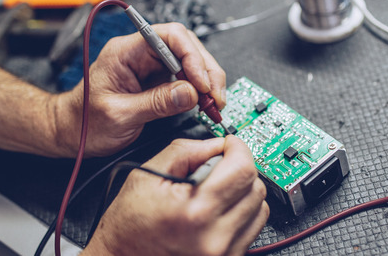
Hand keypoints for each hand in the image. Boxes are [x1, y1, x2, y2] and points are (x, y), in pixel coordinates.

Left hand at [51, 22, 226, 156]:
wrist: (70, 132)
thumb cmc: (84, 122)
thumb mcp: (120, 115)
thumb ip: (156, 103)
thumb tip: (190, 93)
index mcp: (125, 51)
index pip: (168, 36)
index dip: (192, 56)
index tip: (202, 82)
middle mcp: (140, 53)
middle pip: (185, 46)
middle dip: (206, 69)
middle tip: (215, 96)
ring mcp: (150, 66)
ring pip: (190, 61)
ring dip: (207, 80)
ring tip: (214, 103)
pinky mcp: (157, 80)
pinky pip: (185, 78)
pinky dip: (199, 90)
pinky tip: (205, 103)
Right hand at [85, 136, 269, 255]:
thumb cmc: (128, 226)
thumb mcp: (147, 175)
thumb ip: (186, 151)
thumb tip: (218, 144)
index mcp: (195, 211)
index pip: (243, 169)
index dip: (238, 148)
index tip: (229, 145)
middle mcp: (214, 237)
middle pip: (255, 187)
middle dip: (239, 168)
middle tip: (217, 168)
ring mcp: (224, 253)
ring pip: (259, 208)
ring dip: (243, 192)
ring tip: (216, 192)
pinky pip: (252, 228)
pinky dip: (241, 213)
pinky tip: (218, 210)